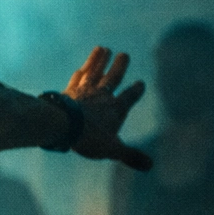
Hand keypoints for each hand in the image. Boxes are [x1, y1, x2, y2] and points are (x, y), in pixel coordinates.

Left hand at [64, 47, 151, 170]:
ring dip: (99, 61)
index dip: (135, 91)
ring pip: (94, 72)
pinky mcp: (68, 92)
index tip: (140, 83)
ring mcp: (84, 91)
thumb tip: (150, 166)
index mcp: (116, 109)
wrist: (63, 125)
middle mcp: (102, 96)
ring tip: (103, 48)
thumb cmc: (89, 138)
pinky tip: (81, 68)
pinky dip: (80, 72)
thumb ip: (131, 156)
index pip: (129, 97)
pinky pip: (76, 79)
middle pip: (113, 78)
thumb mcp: (113, 150)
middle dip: (119, 66)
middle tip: (124, 54)